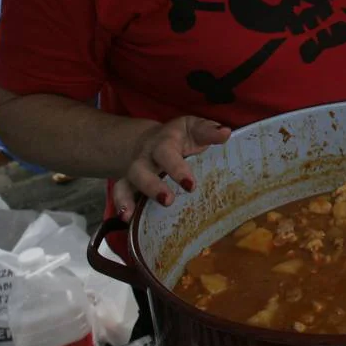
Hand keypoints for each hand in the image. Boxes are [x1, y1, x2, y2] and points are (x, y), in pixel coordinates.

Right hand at [112, 116, 232, 217]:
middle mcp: (147, 155)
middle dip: (153, 186)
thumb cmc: (183, 136)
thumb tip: (225, 133)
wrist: (152, 139)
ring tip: (130, 213)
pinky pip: (120, 192)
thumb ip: (209, 131)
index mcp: (165, 141)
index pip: (168, 152)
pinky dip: (122, 204)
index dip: (177, 168)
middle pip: (143, 169)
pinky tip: (126, 218)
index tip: (190, 186)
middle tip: (167, 200)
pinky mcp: (129, 182)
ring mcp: (136, 169)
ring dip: (129, 198)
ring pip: (129, 181)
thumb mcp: (195, 127)